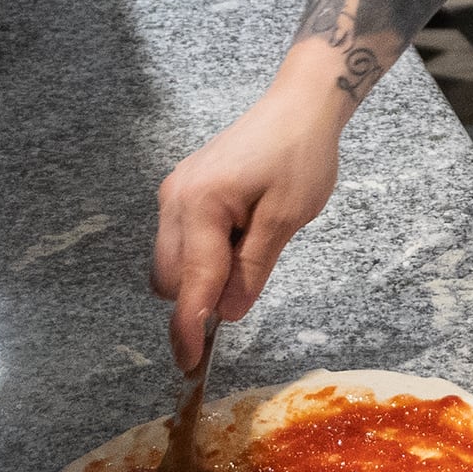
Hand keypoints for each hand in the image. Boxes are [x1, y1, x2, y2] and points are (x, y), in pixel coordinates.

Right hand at [150, 84, 346, 368]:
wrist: (299, 105)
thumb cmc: (301, 155)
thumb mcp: (287, 217)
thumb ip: (253, 267)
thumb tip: (228, 314)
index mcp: (200, 205)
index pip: (191, 284)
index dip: (190, 329)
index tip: (189, 365)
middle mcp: (174, 199)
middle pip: (171, 279)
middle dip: (201, 297)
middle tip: (252, 274)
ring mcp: (173, 193)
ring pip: (171, 263)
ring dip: (202, 276)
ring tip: (250, 245)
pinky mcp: (181, 190)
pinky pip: (180, 240)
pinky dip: (203, 254)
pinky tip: (239, 234)